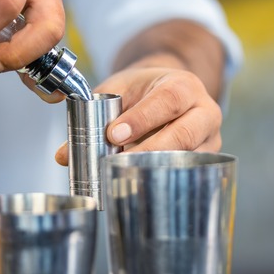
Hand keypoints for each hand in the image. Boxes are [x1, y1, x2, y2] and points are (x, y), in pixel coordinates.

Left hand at [55, 55, 222, 165]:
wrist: (167, 91)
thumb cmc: (143, 91)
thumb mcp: (117, 92)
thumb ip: (92, 115)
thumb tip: (63, 155)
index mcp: (184, 85)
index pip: (168, 100)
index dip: (142, 119)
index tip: (114, 134)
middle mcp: (205, 111)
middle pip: (184, 133)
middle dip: (150, 149)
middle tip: (117, 160)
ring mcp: (209, 138)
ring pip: (188, 157)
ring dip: (154, 168)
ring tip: (124, 177)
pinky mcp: (205, 160)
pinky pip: (186, 173)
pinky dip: (162, 180)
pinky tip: (139, 187)